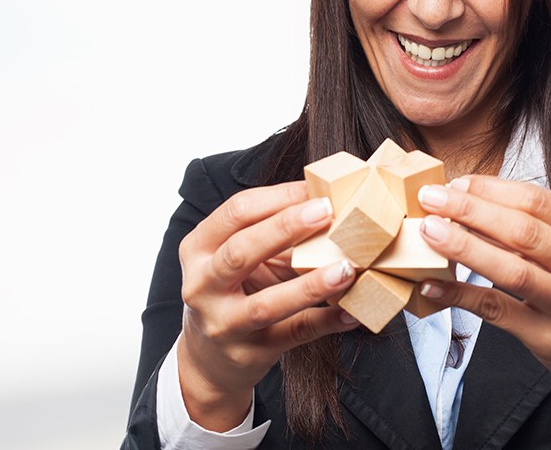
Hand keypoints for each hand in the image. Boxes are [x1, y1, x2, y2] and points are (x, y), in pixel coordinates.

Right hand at [176, 181, 359, 430]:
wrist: (208, 358)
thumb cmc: (232, 291)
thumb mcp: (236, 258)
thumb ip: (271, 233)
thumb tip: (328, 203)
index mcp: (198, 249)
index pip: (235, 213)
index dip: (278, 198)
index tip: (317, 190)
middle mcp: (202, 286)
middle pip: (240, 251)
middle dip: (285, 228)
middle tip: (327, 212)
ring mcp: (223, 324)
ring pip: (265, 305)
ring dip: (310, 286)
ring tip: (346, 269)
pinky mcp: (249, 352)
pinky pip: (293, 334)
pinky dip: (326, 322)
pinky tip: (352, 312)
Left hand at [415, 176, 550, 429]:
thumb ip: (540, 225)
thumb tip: (471, 200)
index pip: (537, 200)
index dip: (491, 189)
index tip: (456, 182)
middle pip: (523, 231)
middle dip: (471, 210)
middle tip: (432, 198)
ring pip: (513, 271)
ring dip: (465, 248)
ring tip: (430, 232)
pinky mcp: (550, 338)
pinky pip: (499, 312)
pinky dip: (462, 295)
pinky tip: (433, 285)